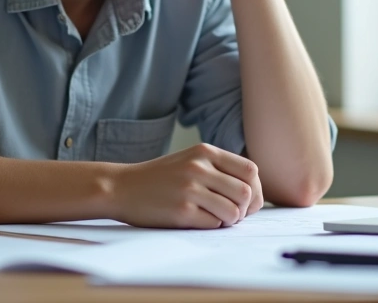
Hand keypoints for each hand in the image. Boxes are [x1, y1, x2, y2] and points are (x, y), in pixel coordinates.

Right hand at [106, 143, 263, 228]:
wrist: (121, 187)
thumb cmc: (160, 178)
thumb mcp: (190, 160)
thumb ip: (219, 169)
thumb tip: (254, 195)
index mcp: (205, 152)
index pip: (250, 171)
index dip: (256, 190)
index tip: (248, 202)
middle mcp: (199, 167)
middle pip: (246, 193)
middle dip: (245, 210)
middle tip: (232, 214)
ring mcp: (190, 189)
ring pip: (234, 212)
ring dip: (230, 220)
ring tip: (216, 218)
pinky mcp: (181, 211)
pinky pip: (214, 224)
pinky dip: (212, 226)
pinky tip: (198, 220)